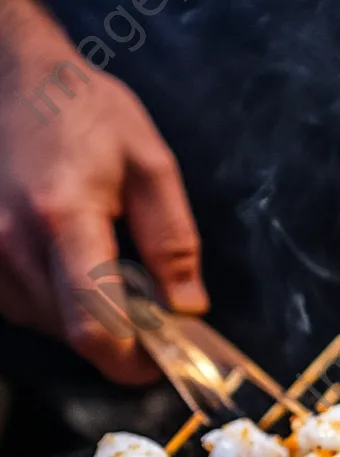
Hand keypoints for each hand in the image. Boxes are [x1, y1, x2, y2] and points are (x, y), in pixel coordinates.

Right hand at [0, 1, 206, 382]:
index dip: (131, 361)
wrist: (15, 76)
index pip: (94, 325)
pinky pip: (25, 306)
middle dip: (121, 342)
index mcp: (63, 219)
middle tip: (154, 321)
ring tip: (115, 282)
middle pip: (75, 334)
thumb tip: (188, 307)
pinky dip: (60, 305)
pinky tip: (78, 271)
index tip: (161, 362)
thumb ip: (174, 243)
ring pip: (49, 325)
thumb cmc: (83, 111)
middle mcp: (14, 243)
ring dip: (90, 322)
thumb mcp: (150, 167)